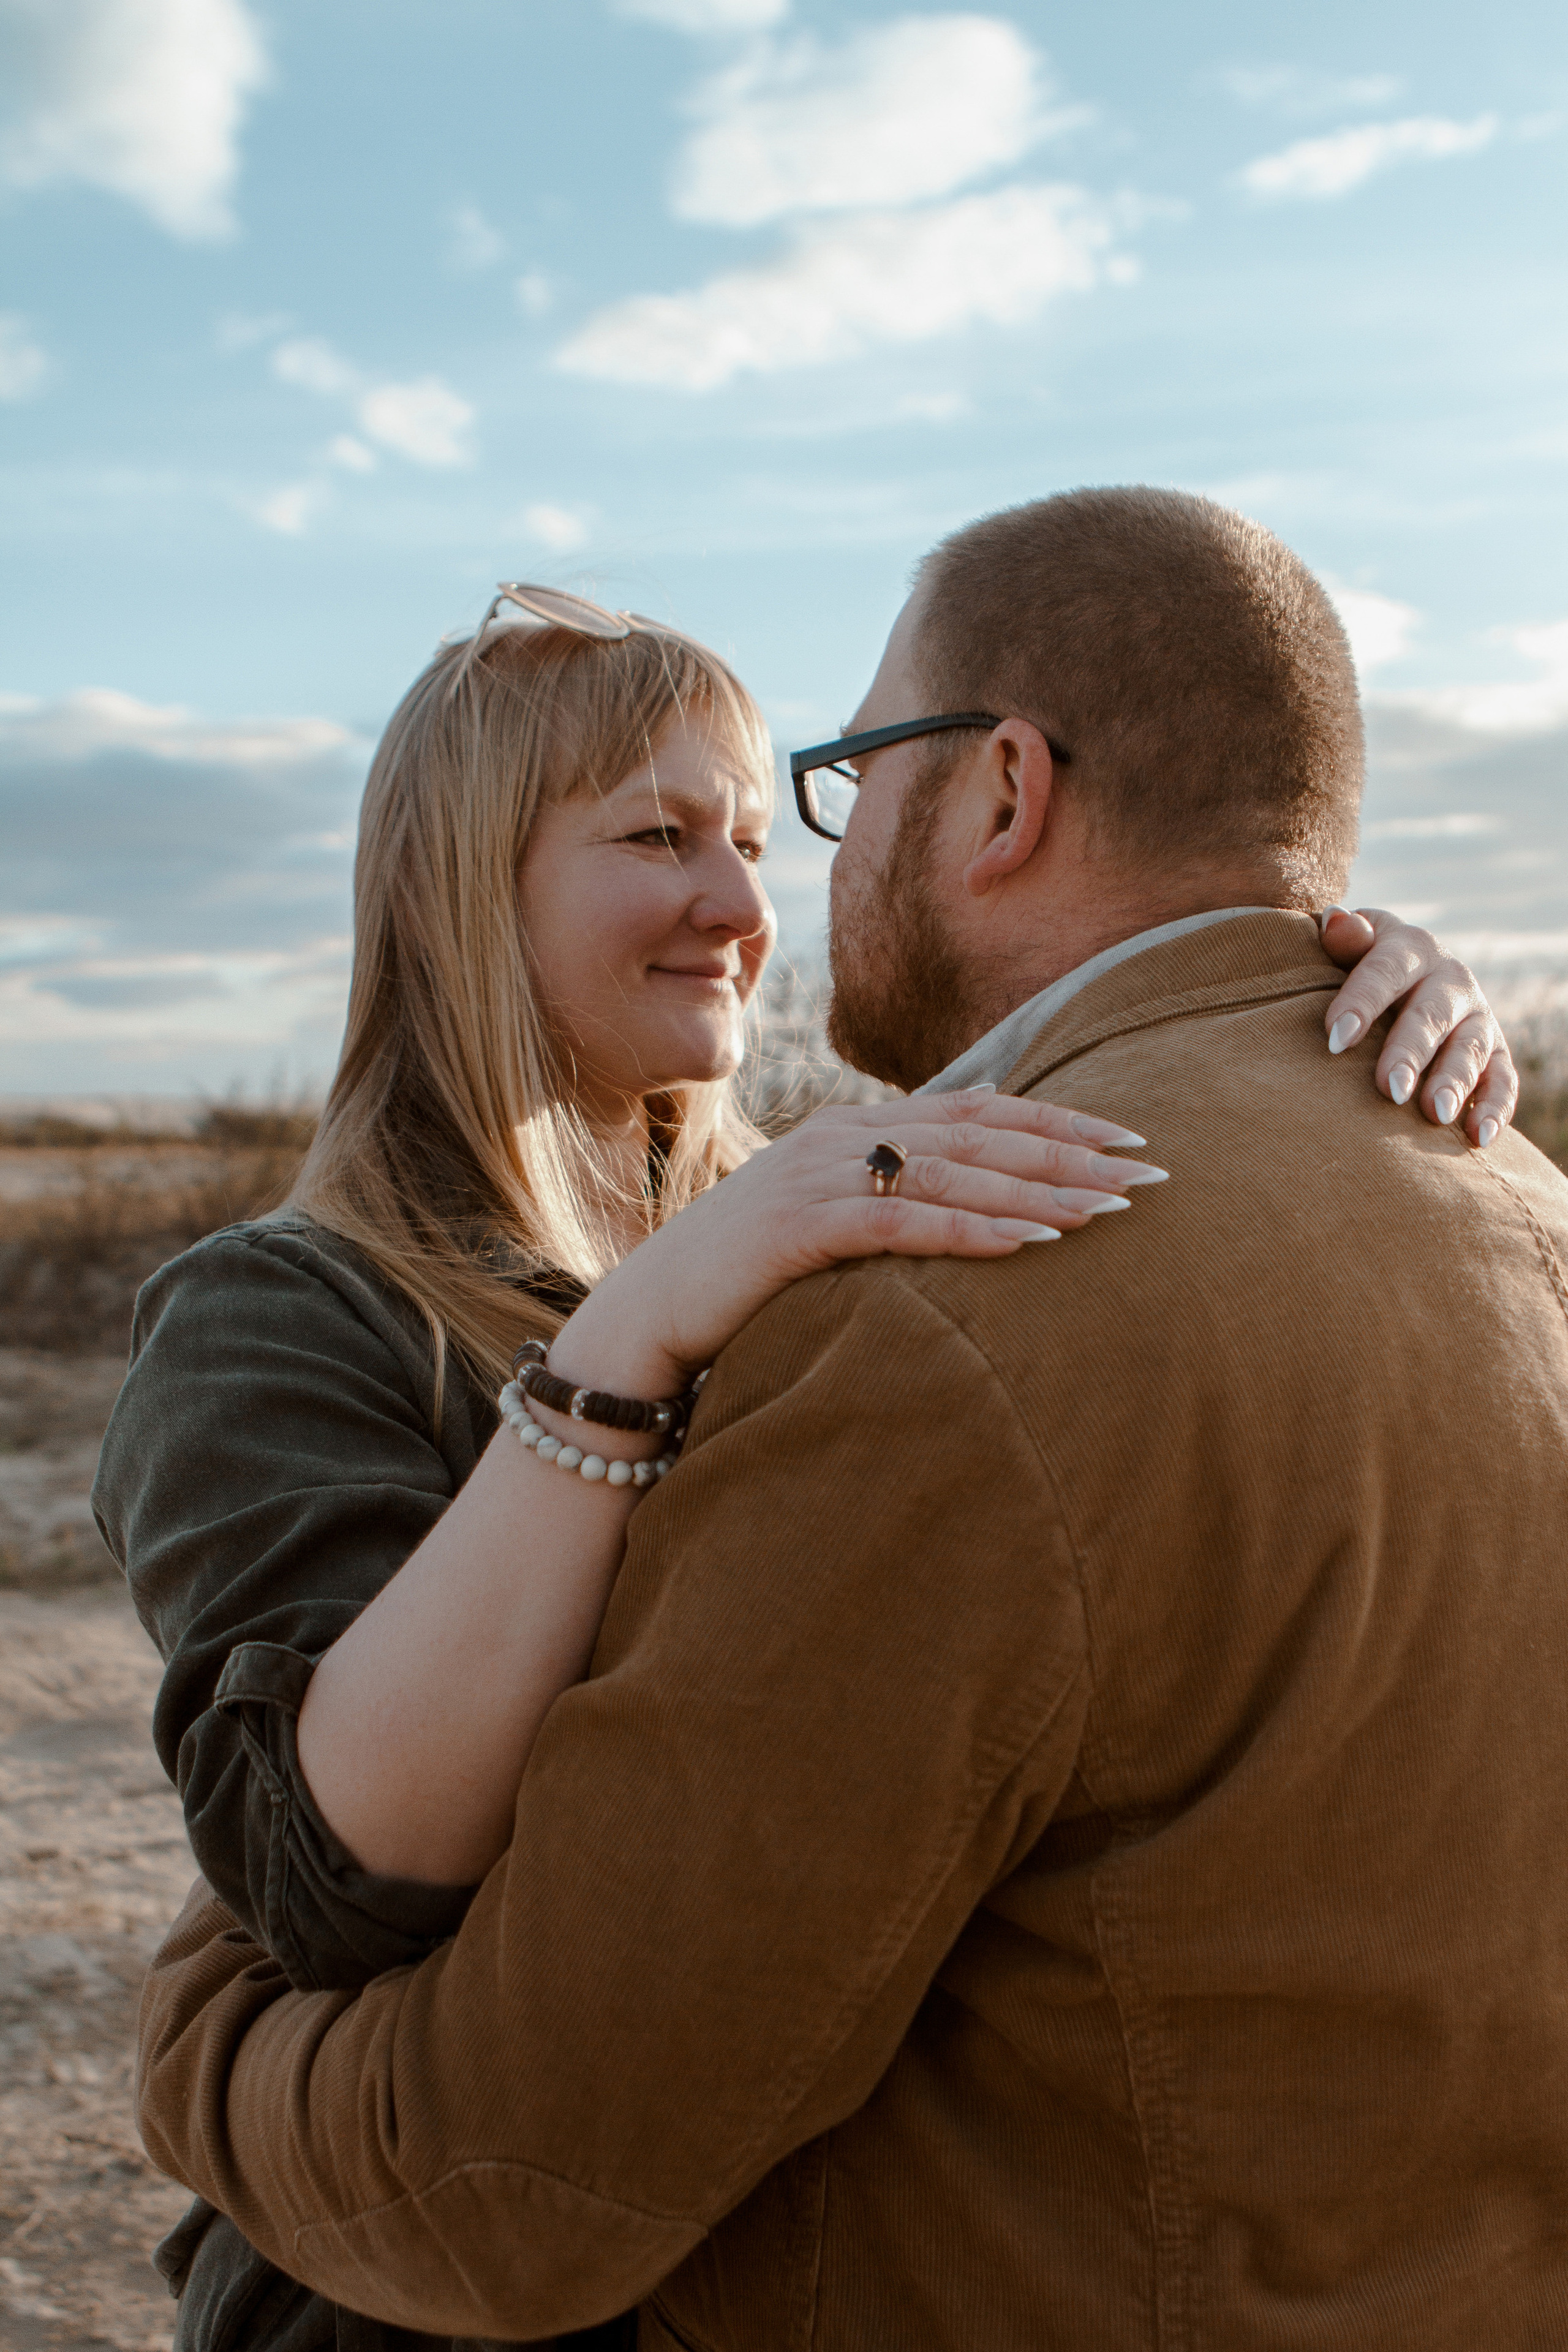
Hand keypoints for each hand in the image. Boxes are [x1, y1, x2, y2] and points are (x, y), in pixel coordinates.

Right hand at [554, 1089, 1166, 1393]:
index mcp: (852, 1127)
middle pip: (979, 1135)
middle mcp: (839, 1136)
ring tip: (1110, 1210)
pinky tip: (1030, 1243)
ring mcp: (816, 1177)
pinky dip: (971, 1230)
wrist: (649, 1315)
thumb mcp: (826, 1222)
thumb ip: (888, 1195)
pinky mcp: (797, 1226)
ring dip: (1038, 1191)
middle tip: (1150, 1174)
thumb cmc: (746, 1278)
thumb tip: (973, 1196)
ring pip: (951, 1174)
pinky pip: (901, 1221)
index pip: (976, 1109)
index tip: (1132, 1141)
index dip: (1058, 1121)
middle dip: (1071, 1153)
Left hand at [1319, 906, 1517, 1148]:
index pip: (1384, 971)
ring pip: (1470, 1049)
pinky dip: (1495, 1109)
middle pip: (1431, 1016)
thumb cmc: (1358, 969)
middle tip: (1390, 1089)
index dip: (1360, 1003)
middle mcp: (1450, 980)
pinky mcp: (1496, 1054)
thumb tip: (1338, 920)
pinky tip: (1479, 1139)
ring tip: (1435, 1114)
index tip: (1333, 1040)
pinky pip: (1503, 1080)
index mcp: (1410, 948)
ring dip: (1454, 1082)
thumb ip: (1344, 941)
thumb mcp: (1349, 948)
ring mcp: (1477, 1018)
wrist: (1403, 978)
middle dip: (1410, 1053)